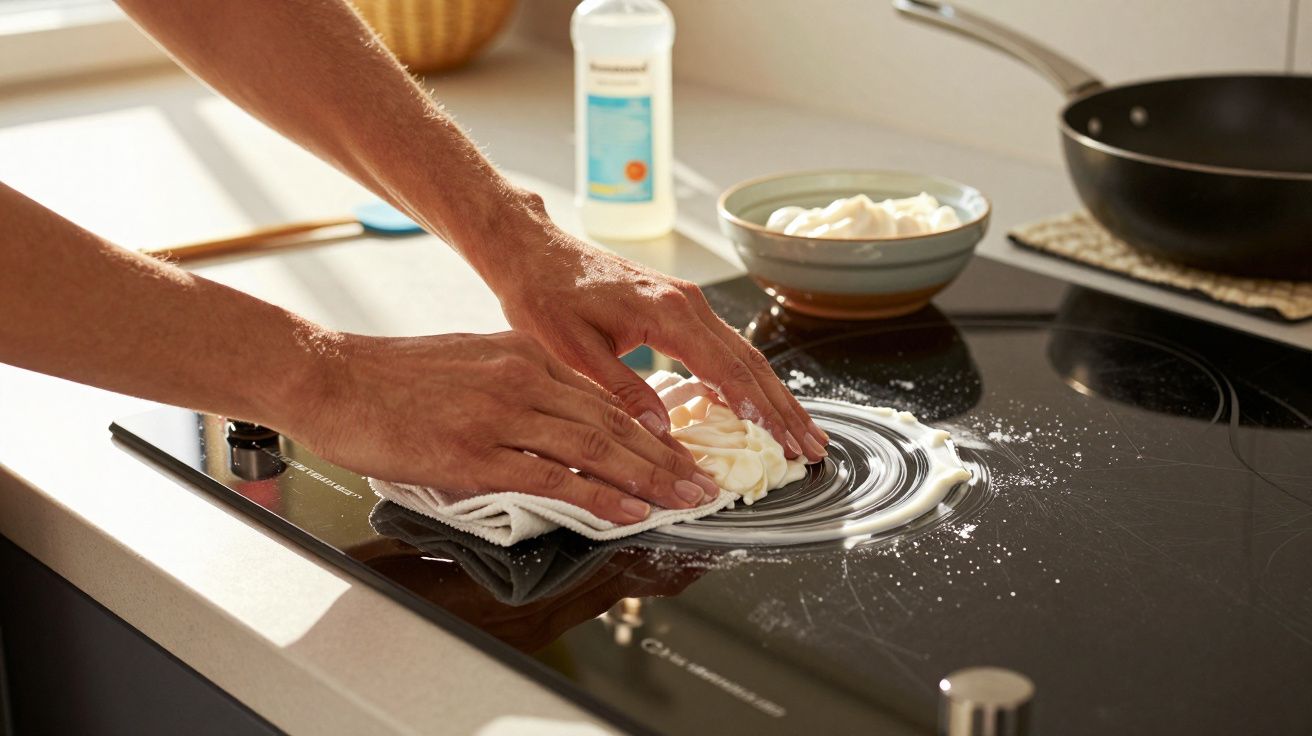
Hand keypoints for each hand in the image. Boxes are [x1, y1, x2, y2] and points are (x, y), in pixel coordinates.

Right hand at [286, 331, 720, 523]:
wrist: (330, 378)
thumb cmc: (389, 377)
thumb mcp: (468, 362)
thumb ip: (514, 385)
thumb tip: (550, 422)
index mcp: (523, 355)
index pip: (602, 396)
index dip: (647, 429)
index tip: (676, 452)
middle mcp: (523, 379)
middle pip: (613, 422)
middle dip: (665, 457)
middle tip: (702, 482)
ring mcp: (502, 416)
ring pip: (595, 448)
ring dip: (649, 478)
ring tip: (685, 500)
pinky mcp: (477, 453)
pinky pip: (554, 477)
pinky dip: (600, 496)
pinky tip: (629, 510)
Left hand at [487, 220, 828, 462]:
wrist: (534, 252)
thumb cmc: (545, 296)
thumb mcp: (574, 352)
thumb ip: (623, 390)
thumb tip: (664, 430)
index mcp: (667, 313)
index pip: (727, 369)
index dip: (760, 410)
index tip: (785, 442)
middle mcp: (687, 304)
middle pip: (750, 362)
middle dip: (783, 407)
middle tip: (812, 446)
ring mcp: (687, 302)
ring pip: (743, 353)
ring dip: (773, 394)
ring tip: (799, 431)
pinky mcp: (679, 306)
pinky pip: (724, 346)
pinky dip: (747, 377)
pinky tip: (759, 403)